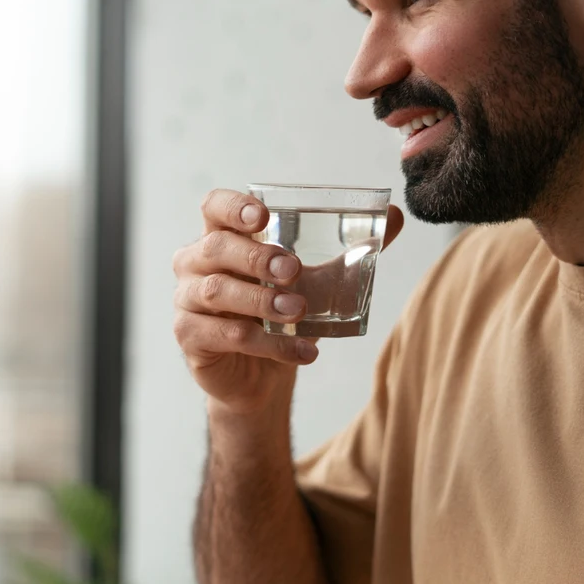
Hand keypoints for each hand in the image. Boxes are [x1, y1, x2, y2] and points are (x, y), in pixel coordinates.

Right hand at [173, 189, 403, 414]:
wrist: (263, 376)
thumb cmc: (281, 315)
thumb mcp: (318, 280)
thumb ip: (351, 249)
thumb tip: (396, 216)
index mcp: (222, 237)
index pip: (214, 207)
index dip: (234, 207)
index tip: (264, 216)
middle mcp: (196, 264)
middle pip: (215, 247)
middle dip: (256, 257)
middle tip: (294, 270)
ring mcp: (187, 301)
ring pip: (217, 292)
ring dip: (262, 301)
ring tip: (300, 312)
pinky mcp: (191, 338)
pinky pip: (228, 336)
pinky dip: (270, 344)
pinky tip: (304, 351)